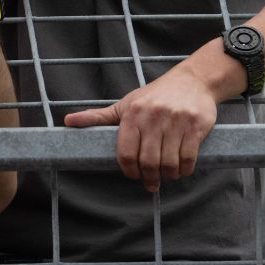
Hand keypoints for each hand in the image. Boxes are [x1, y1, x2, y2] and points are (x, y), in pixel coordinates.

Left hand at [63, 63, 218, 191]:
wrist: (192, 81)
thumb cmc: (154, 96)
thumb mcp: (124, 104)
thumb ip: (97, 117)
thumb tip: (68, 122)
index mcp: (132, 115)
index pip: (126, 152)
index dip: (129, 170)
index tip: (133, 175)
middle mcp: (153, 118)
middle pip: (148, 162)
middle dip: (149, 178)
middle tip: (151, 183)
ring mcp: (176, 122)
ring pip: (170, 163)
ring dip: (168, 176)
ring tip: (166, 176)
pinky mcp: (196, 126)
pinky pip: (189, 158)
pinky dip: (184, 170)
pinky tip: (181, 169)